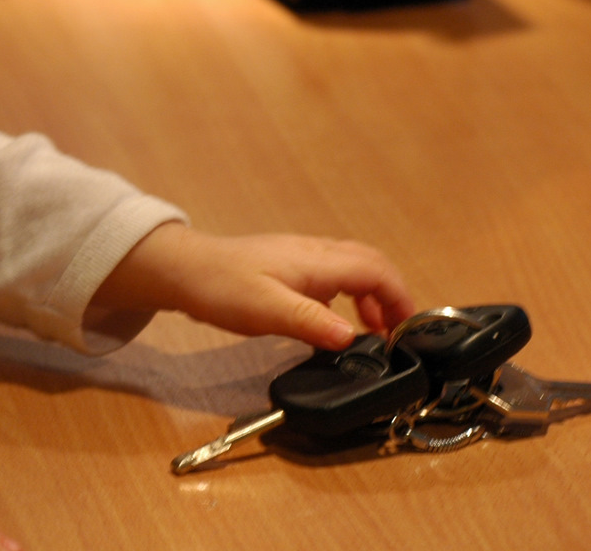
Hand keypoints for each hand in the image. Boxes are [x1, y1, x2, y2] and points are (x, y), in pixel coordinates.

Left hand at [97, 223, 415, 349]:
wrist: (183, 271)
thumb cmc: (221, 287)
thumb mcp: (268, 311)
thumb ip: (312, 323)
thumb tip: (353, 338)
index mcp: (317, 260)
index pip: (376, 269)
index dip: (399, 297)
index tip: (407, 329)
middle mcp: (314, 253)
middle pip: (370, 264)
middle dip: (391, 295)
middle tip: (395, 332)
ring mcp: (300, 257)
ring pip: (352, 268)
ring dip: (370, 296)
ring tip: (371, 330)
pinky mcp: (287, 267)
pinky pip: (332, 276)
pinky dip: (348, 296)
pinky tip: (335, 321)